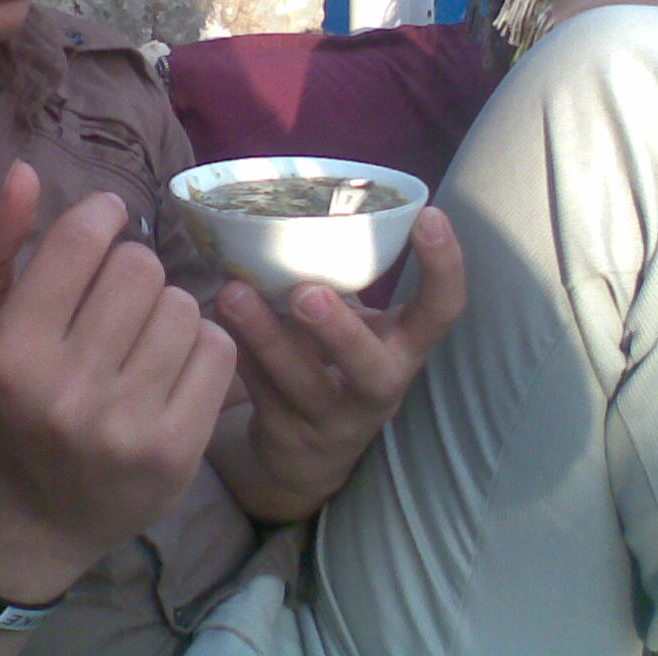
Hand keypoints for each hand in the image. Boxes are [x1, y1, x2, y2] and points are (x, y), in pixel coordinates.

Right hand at [0, 161, 237, 599]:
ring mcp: (125, 426)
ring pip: (183, 307)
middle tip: (115, 301)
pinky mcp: (176, 451)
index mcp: (11, 354)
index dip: (102, 216)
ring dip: (167, 311)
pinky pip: (218, 350)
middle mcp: (65, 392)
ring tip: (140, 339)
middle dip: (131, 271)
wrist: (34, 513)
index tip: (104, 224)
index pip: (82, 240)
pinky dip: (200, 348)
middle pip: (139, 268)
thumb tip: (25, 172)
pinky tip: (169, 369)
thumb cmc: (5, 398)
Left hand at [213, 205, 465, 517]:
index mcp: (403, 349)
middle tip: (307, 292)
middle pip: (373, 371)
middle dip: (341, 332)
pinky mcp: (286, 436)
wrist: (311, 454)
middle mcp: (377, 389)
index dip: (444, 267)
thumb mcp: (354, 323)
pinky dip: (235, 351)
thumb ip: (338, 279)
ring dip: (265, 337)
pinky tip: (212, 319)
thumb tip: (292, 203)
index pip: (442, 311)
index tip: (429, 217)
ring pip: (302, 385)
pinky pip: (258, 392)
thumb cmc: (334, 361)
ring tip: (232, 294)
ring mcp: (332, 420)